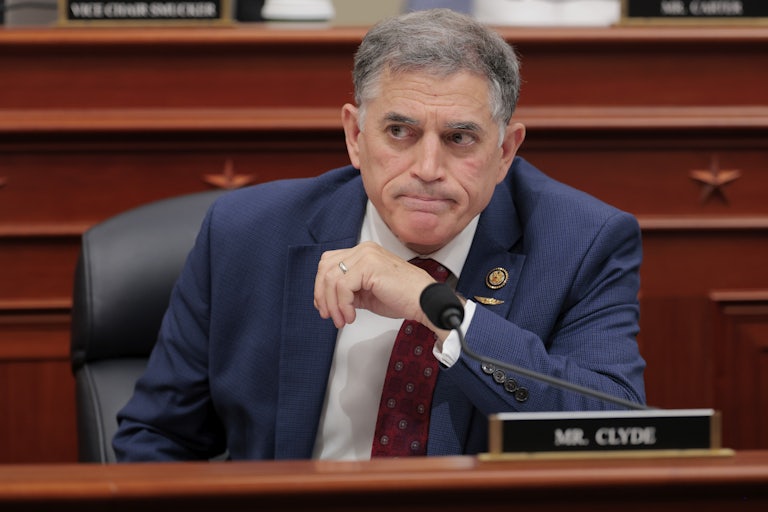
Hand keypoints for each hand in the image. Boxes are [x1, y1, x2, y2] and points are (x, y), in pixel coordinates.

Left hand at [314, 241, 438, 330]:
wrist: (424, 302)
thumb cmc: (404, 297)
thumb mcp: (368, 293)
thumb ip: (350, 291)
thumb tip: (330, 299)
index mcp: (364, 253)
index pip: (329, 263)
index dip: (321, 286)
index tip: (325, 306)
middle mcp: (364, 250)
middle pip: (326, 268)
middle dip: (322, 295)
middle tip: (329, 315)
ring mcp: (366, 256)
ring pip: (332, 279)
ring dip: (333, 304)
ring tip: (342, 319)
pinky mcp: (369, 267)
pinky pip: (343, 287)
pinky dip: (343, 305)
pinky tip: (352, 316)